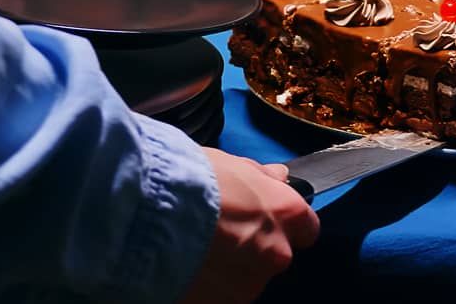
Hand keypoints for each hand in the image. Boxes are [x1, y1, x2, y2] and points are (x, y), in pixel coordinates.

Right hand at [180, 149, 319, 303]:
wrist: (149, 212)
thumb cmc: (190, 180)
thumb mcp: (230, 163)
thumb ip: (260, 177)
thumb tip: (278, 177)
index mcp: (286, 213)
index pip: (306, 227)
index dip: (284, 223)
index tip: (264, 218)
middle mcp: (277, 253)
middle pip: (276, 255)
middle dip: (254, 248)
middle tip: (221, 232)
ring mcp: (249, 284)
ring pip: (246, 278)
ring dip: (229, 267)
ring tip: (196, 249)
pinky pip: (221, 294)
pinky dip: (208, 284)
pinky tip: (186, 265)